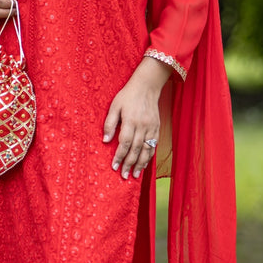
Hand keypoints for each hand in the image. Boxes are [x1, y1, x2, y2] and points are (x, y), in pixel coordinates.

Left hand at [103, 57, 170, 179]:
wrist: (147, 86)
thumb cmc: (128, 96)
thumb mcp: (114, 106)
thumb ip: (110, 123)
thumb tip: (105, 140)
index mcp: (131, 121)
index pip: (124, 143)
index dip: (119, 156)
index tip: (114, 167)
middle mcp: (142, 126)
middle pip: (135, 149)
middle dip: (129, 164)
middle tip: (123, 176)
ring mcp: (151, 128)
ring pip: (146, 150)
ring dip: (140, 164)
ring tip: (134, 175)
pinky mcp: (157, 128)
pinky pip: (153, 145)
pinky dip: (149, 156)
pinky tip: (144, 164)